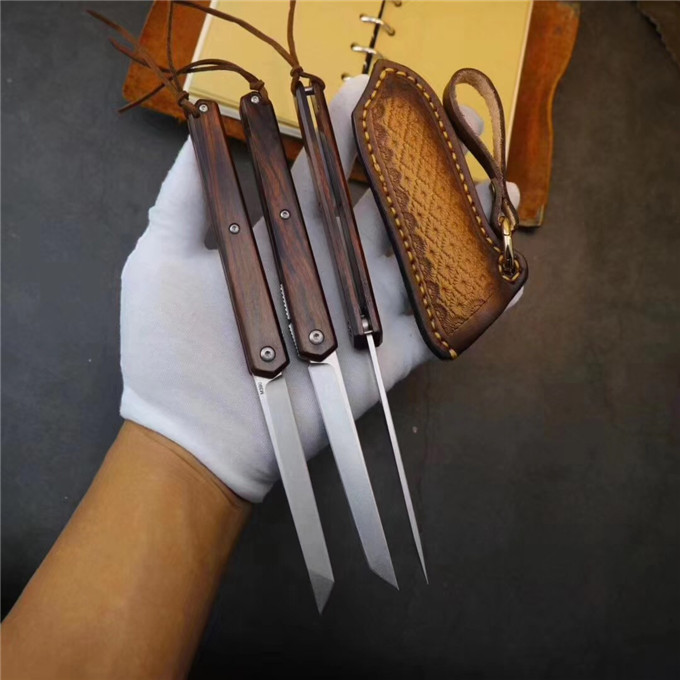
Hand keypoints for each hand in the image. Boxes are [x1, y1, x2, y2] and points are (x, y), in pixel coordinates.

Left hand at [120, 76, 519, 501]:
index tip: (365, 92)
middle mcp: (328, 268)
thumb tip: (203, 128)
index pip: (322, 177)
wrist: (198, 433)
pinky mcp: (383, 359)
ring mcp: (360, 313)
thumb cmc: (171, 348)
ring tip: (494, 193)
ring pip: (418, 260)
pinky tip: (511, 279)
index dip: (343, 136)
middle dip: (416, 173)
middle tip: (448, 135)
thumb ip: (183, 197)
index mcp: (283, 241)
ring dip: (459, 228)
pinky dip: (476, 307)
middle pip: (381, 211)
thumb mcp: (162, 260)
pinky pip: (437, 330)